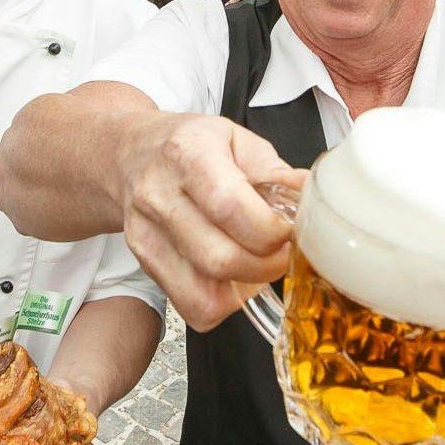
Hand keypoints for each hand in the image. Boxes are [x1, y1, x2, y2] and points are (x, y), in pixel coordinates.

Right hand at [116, 113, 303, 331]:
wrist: (131, 154)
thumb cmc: (188, 145)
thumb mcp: (237, 139)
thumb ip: (276, 172)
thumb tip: (313, 200)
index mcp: (188, 155)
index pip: (230, 207)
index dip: (270, 230)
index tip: (289, 230)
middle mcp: (159, 196)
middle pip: (219, 258)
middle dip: (266, 266)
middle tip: (281, 252)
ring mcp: (147, 234)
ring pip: (202, 294)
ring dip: (244, 289)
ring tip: (258, 266)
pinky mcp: (144, 263)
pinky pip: (191, 305)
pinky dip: (222, 302)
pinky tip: (232, 278)